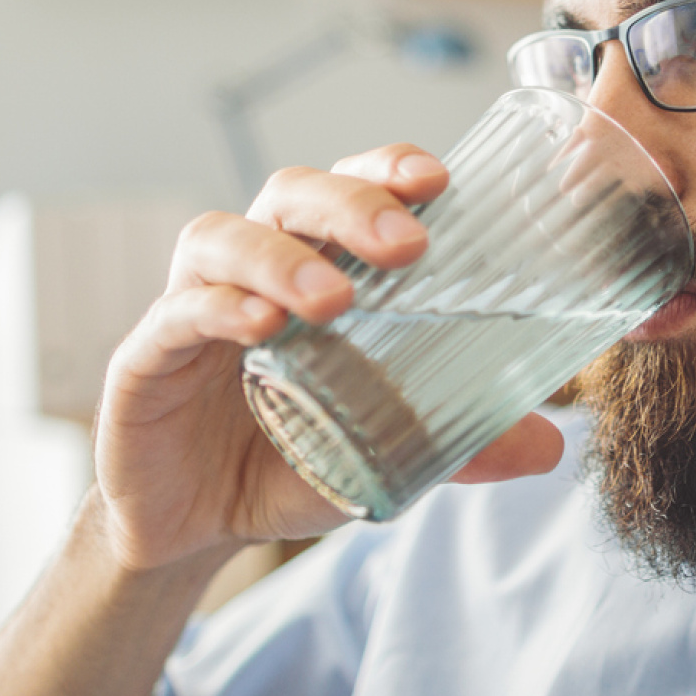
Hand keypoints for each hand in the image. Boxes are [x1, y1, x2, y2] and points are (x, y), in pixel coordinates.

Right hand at [90, 144, 566, 573]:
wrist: (197, 526)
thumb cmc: (287, 456)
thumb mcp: (384, 451)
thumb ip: (459, 445)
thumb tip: (551, 444)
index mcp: (312, 263)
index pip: (348, 187)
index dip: (386, 169)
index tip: (439, 180)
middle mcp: (251, 265)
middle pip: (290, 193)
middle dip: (350, 203)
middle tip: (408, 243)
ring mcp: (191, 304)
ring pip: (223, 239)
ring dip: (282, 257)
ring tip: (334, 298)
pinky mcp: (144, 357)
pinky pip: (177, 313)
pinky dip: (218, 309)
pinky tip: (259, 328)